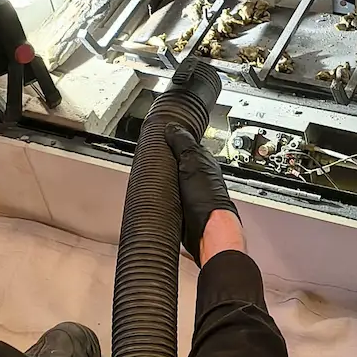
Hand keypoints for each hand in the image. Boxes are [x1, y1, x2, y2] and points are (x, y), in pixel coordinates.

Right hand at [164, 124, 241, 265]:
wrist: (206, 229)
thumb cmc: (206, 198)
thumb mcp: (192, 162)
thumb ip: (182, 144)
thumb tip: (172, 127)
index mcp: (203, 162)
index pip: (185, 145)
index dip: (172, 141)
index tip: (159, 137)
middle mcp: (198, 177)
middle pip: (177, 163)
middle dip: (165, 161)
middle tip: (151, 156)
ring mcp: (191, 193)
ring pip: (173, 179)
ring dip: (163, 178)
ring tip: (150, 173)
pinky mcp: (183, 207)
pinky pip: (170, 195)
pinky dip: (163, 193)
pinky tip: (156, 192)